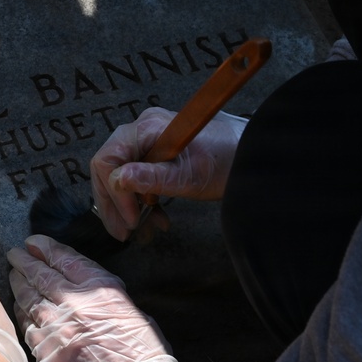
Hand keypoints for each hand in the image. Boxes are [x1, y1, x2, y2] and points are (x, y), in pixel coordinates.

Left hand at [7, 235, 185, 361]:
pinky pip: (26, 326)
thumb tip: (84, 292)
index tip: (33, 243)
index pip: (64, 259)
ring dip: (19, 283)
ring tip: (13, 275)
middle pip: (39, 274)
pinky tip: (19, 306)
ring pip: (28, 297)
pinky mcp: (44, 351)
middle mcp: (72, 303)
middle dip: (24, 261)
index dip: (45, 248)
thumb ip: (104, 298)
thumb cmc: (143, 357)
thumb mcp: (132, 312)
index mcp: (99, 289)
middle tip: (15, 254)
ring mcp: (54, 327)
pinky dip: (21, 312)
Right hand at [91, 107, 245, 240]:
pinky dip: (142, 198)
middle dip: (114, 203)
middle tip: (123, 232)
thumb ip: (152, 177)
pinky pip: (136, 175)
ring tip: (141, 229)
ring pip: (120, 174)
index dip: (113, 194)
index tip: (130, 220)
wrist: (255, 155)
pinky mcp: (156, 150)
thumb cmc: (228, 160)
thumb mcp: (190, 176)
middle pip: (109, 167)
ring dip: (128, 204)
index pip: (107, 160)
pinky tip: (156, 217)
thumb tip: (118, 179)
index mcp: (147, 128)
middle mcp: (142, 129)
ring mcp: (148, 138)